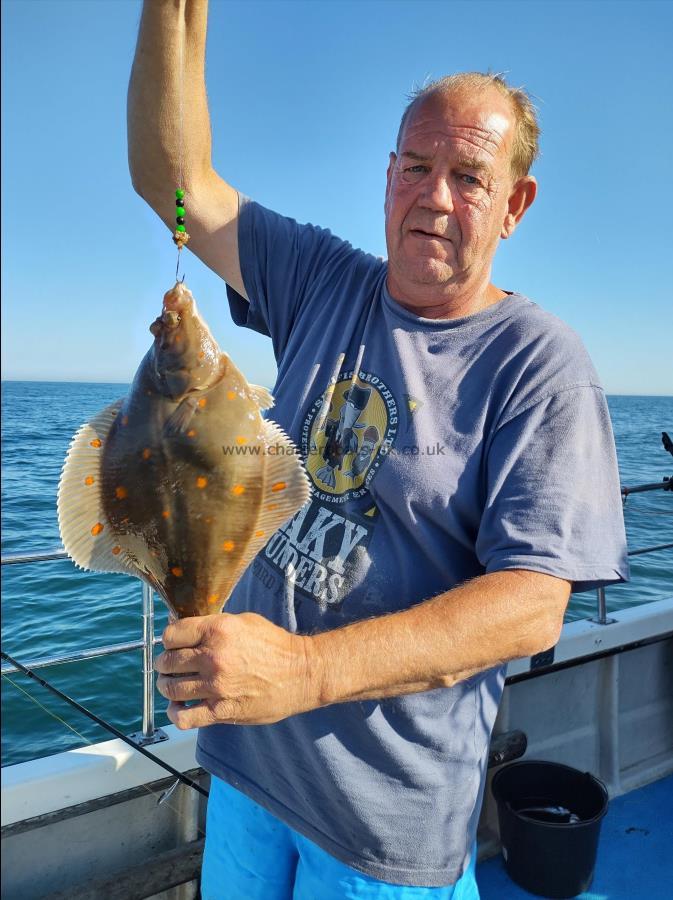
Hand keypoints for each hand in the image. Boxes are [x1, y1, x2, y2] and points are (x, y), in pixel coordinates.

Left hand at [155, 613, 317, 728]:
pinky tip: (179, 707)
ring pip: (170, 688)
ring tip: (173, 684)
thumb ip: (214, 625)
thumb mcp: (244, 621)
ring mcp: (216, 686)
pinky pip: (184, 717)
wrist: (302, 673)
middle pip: (167, 661)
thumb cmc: (275, 645)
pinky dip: (175, 713)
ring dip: (167, 686)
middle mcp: (214, 656)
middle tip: (169, 665)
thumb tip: (186, 630)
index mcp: (219, 630)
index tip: (172, 644)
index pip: (171, 634)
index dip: (169, 639)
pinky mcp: (222, 710)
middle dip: (164, 663)